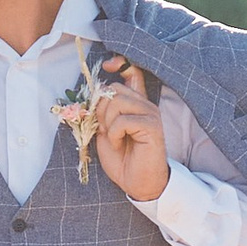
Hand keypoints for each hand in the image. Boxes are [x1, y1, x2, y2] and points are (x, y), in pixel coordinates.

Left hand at [91, 58, 171, 203]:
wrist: (136, 182)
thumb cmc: (121, 158)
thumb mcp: (105, 130)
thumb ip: (101, 111)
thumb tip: (94, 93)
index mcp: (134, 102)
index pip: (132, 71)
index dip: (120, 63)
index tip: (108, 65)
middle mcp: (145, 103)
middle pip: (113, 88)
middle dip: (101, 110)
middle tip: (107, 130)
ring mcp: (151, 113)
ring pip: (116, 101)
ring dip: (107, 122)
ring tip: (115, 138)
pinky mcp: (152, 126)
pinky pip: (123, 120)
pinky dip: (115, 134)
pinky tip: (122, 144)